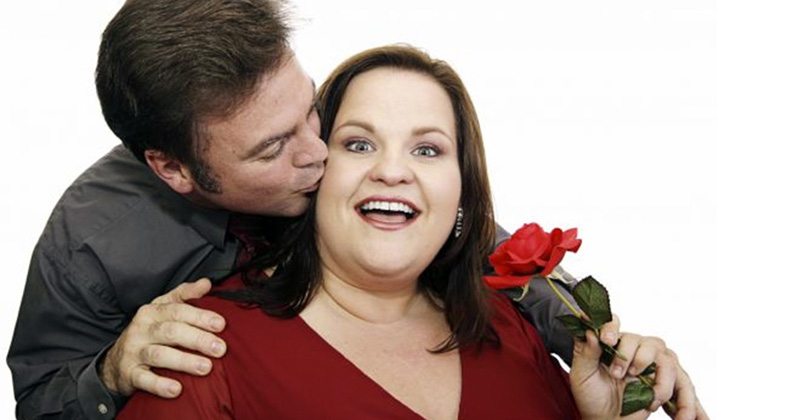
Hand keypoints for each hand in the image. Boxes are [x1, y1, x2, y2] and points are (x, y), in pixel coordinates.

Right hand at [100, 278, 226, 397]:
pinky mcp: (129, 373)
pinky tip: (177, 389)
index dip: (200, 316)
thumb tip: (207, 283)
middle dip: (198, 339)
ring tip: (206, 367)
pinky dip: (160, 385)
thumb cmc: (148, 332)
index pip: (178, 310)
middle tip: (220, 348)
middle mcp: (141, 329)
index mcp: (152, 311)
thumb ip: (184, 295)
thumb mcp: (162, 309)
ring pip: (159, 355)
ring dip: (184, 361)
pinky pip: (144, 380)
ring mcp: (133, 351)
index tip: (221, 324)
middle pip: (171, 331)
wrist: (115, 361)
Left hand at [570, 325, 708, 419]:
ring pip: (667, 360)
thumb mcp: (582, 376)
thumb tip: (591, 331)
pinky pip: (682, 383)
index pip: (614, 324)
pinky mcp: (664, 380)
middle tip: (619, 376)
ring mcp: (651, 364)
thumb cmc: (592, 396)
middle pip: (646, 341)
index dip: (611, 327)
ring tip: (651, 400)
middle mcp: (634, 349)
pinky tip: (678, 415)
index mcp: (612, 344)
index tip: (607, 340)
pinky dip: (683, 400)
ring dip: (661, 381)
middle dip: (637, 358)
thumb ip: (585, 353)